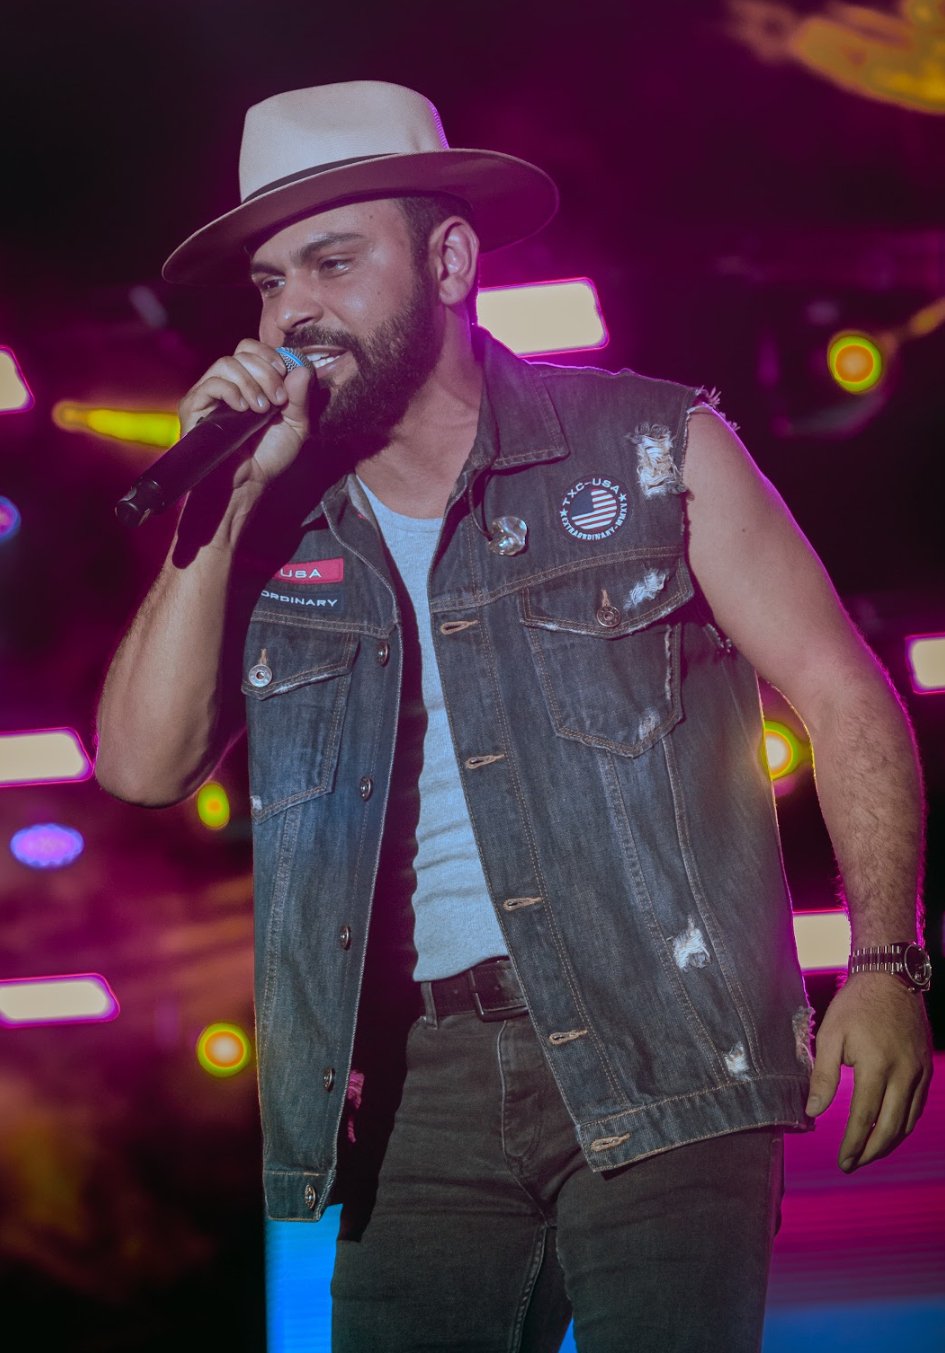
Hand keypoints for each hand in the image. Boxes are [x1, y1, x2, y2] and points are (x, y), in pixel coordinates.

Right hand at [178, 339, 314, 488]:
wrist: (247, 484)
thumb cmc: (268, 457)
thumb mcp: (295, 427)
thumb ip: (300, 399)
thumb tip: (303, 369)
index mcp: (249, 383)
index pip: (251, 349)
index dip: (269, 355)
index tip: (284, 374)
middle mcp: (228, 384)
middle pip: (241, 352)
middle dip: (265, 372)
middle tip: (277, 399)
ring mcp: (209, 394)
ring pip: (226, 364)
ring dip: (250, 382)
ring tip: (261, 409)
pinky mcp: (194, 407)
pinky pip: (210, 384)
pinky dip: (230, 391)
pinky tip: (243, 409)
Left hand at [806, 972, 931, 1170]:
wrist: (890, 977)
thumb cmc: (855, 1005)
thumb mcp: (830, 1035)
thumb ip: (824, 1075)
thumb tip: (814, 1112)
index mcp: (876, 1065)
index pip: (865, 1117)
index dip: (853, 1144)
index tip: (843, 1161)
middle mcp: (904, 1073)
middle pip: (891, 1127)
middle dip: (871, 1151)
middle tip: (853, 1164)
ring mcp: (919, 1071)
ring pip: (908, 1121)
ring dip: (889, 1142)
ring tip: (869, 1153)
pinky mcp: (926, 1068)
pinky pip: (917, 1106)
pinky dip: (904, 1124)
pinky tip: (889, 1130)